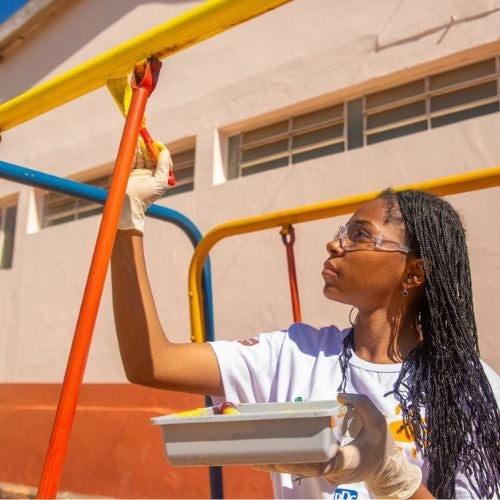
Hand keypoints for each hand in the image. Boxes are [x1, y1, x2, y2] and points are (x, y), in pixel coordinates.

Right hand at [118, 139, 172, 231]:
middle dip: (150, 147)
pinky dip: (133, 151)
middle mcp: (150, 173)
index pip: (162, 160)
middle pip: (151, 156)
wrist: (129, 202)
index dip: (161, 151)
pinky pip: (132, 158)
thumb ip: (164, 166)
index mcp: (159, 176)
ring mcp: (139, 171)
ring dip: (141, 147)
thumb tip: (165, 151)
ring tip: (140, 139)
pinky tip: (134, 144)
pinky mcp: (129, 170)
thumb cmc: (147, 195)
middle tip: (148, 139)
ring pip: (141, 156)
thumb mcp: (160, 181)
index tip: (158, 144)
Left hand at [256, 394, 421, 498]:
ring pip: (299, 470)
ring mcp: (326, 472)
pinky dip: (286, 461)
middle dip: (280, 465)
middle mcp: (332, 470)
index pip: (322, 464)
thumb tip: (339, 396)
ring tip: (253, 460)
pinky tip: (267, 457)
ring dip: (277, 466)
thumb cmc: (380, 446)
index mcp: (345, 461)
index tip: (283, 459)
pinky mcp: (322, 469)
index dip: (302, 463)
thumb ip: (362, 405)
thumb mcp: (378, 422)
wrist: (386, 470)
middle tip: (256, 459)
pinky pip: (302, 466)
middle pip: (302, 470)